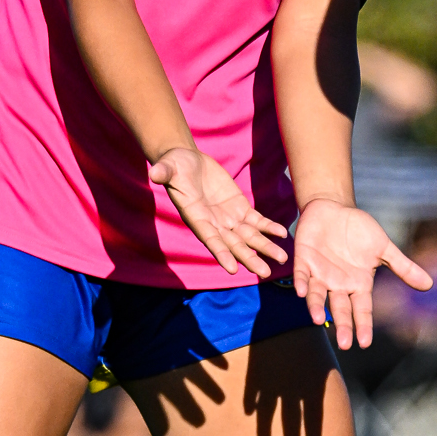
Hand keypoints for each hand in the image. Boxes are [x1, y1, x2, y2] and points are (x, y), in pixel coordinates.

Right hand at [149, 146, 287, 275]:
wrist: (188, 161)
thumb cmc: (174, 166)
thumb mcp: (167, 167)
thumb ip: (163, 173)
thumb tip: (154, 174)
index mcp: (196, 218)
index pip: (210, 240)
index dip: (222, 253)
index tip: (233, 269)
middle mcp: (214, 224)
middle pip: (234, 245)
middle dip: (250, 258)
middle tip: (264, 274)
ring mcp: (228, 217)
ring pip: (249, 237)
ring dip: (265, 247)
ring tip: (281, 259)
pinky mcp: (239, 207)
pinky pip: (257, 221)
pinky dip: (269, 227)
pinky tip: (282, 233)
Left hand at [291, 196, 433, 348]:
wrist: (334, 209)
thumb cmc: (360, 230)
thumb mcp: (384, 248)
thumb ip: (403, 267)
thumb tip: (429, 285)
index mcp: (358, 283)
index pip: (362, 309)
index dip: (363, 325)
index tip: (364, 343)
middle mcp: (337, 284)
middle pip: (340, 308)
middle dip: (342, 325)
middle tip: (344, 344)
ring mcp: (319, 273)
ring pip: (316, 295)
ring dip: (316, 306)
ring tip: (318, 319)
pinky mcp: (303, 259)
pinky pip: (301, 273)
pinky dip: (300, 282)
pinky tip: (300, 291)